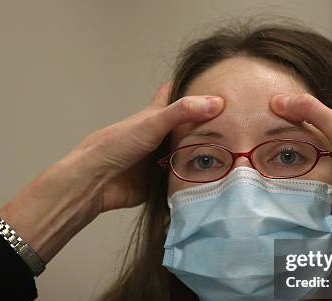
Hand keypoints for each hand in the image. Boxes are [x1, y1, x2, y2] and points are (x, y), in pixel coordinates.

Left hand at [69, 82, 224, 210]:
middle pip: (187, 128)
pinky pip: (184, 181)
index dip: (189, 89)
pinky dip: (196, 180)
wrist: (96, 183)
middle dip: (207, 127)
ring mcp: (161, 161)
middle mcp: (160, 138)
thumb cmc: (116, 145)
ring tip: (235, 154)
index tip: (212, 84)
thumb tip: (217, 102)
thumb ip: (183, 112)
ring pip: (188, 156)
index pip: (173, 96)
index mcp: (155, 118)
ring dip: (204, 157)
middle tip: (234, 124)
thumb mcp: (152, 123)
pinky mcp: (161, 184)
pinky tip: (217, 179)